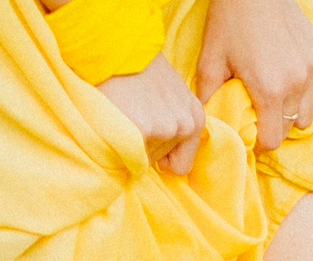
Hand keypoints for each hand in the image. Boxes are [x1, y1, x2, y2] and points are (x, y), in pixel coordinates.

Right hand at [95, 58, 205, 173]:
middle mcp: (186, 125)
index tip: (146, 131)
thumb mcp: (169, 93)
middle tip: (132, 115)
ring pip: (144, 159)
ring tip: (125, 112)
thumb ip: (173, 118)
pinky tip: (117, 116)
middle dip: (144, 146)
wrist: (117, 45)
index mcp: (195, 117)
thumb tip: (167, 151)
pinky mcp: (143, 129)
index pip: (180, 163)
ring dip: (132, 142)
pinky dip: (118, 142)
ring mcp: (166, 128)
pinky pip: (128, 155)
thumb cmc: (137, 68)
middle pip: (160, 162)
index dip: (159, 154)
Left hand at [195, 0, 312, 151]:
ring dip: (294, 112)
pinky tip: (293, 84)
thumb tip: (208, 124)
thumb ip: (209, 98)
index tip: (253, 136)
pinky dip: (310, 94)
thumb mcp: (210, 61)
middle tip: (262, 115)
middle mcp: (297, 83)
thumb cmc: (230, 21)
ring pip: (309, 112)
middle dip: (277, 127)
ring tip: (278, 100)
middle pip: (292, 128)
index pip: (273, 140)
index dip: (260, 143)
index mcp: (269, 90)